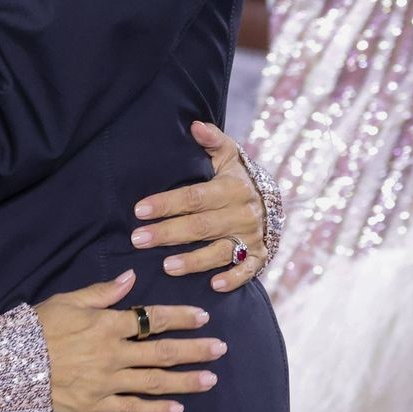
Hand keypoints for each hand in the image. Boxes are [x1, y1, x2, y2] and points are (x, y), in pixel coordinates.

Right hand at [36, 270, 225, 411]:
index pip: (153, 318)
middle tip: (220, 349)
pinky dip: (156, 410)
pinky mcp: (98, 405)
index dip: (181, 317)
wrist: (10, 364)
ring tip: (210, 379)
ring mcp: (108, 382)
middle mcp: (113, 353)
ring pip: (155, 381)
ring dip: (185, 380)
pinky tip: (176, 409)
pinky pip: (133, 408)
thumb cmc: (38, 327)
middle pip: (162, 351)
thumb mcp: (67, 301)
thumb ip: (102, 292)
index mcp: (107, 324)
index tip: (203, 317)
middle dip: (194, 349)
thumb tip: (131, 278)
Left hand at [130, 122, 266, 290]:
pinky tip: (214, 285)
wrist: (273, 201)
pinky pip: (247, 270)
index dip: (166, 203)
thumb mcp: (229, 155)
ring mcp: (251, 237)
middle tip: (138, 240)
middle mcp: (242, 213)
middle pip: (200, 226)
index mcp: (231, 188)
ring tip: (166, 267)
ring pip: (219, 251)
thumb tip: (195, 126)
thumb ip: (212, 140)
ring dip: (193, 260)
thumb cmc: (238, 177)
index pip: (193, 197)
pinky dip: (232, 278)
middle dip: (167, 233)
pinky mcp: (260, 256)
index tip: (139, 210)